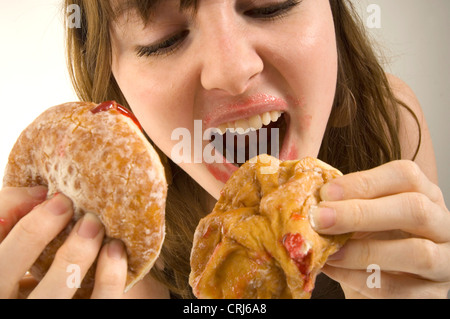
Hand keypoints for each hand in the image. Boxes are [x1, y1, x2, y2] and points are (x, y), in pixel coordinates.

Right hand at [0, 187, 127, 298]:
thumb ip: (22, 227)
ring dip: (75, 253)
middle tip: (64, 203)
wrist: (65, 297)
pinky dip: (109, 276)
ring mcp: (44, 312)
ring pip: (53, 293)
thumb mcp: (24, 253)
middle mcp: (7, 304)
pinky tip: (115, 249)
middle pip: (4, 272)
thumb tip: (39, 194)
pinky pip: (98, 302)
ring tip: (94, 224)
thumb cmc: (46, 273)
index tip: (42, 192)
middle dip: (33, 233)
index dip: (9, 209)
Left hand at [310, 160, 449, 298]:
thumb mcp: (361, 216)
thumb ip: (344, 204)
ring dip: (364, 251)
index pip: (406, 175)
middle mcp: (442, 224)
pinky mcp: (432, 295)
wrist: (378, 281)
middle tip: (320, 219)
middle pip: (414, 209)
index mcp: (424, 194)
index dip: (364, 181)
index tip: (326, 192)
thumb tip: (311, 197)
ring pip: (417, 253)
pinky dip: (359, 280)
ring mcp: (444, 262)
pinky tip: (333, 271)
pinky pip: (398, 289)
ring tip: (329, 252)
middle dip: (361, 213)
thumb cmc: (370, 240)